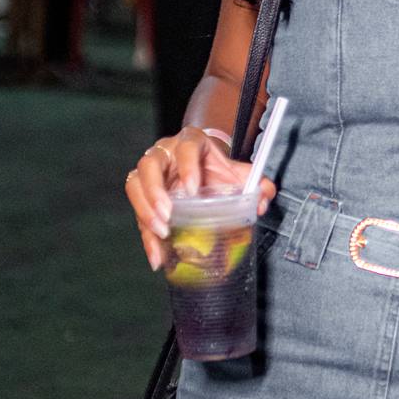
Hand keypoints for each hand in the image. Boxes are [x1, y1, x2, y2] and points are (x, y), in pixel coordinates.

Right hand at [124, 126, 277, 271]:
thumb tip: (264, 198)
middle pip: (148, 165)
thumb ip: (255, 182)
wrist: (203, 164)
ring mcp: (149, 173)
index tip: (193, 190)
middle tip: (167, 215)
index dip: (186, 167)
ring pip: (134, 185)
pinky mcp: (143, 195)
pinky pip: (137, 212)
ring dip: (144, 211)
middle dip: (155, 192)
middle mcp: (164, 154)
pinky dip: (146, 237)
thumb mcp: (238, 171)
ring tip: (161, 233)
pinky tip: (157, 256)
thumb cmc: (217, 168)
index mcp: (189, 142)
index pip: (184, 148)